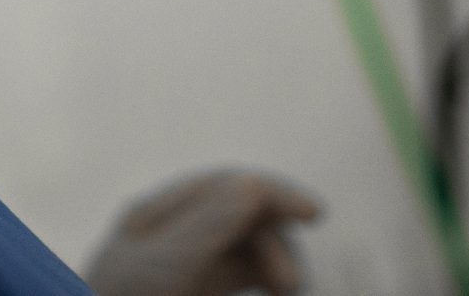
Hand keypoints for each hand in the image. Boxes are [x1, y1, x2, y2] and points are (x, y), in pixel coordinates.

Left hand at [84, 169, 322, 295]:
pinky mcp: (192, 292)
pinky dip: (263, 274)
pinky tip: (277, 287)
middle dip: (276, 239)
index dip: (274, 193)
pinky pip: (238, 270)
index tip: (316, 213)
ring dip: (276, 261)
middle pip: (242, 215)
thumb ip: (207, 225)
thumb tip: (256, 184)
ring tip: (287, 289)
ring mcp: (181, 268)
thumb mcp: (162, 270)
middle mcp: (168, 236)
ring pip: (246, 247)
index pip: (225, 186)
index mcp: (152, 216)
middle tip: (291, 286)